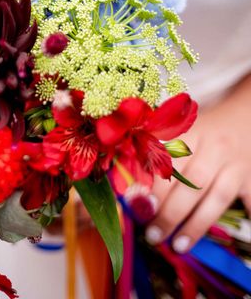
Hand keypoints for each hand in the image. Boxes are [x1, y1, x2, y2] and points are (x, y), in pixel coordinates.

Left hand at [146, 75, 250, 252]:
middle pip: (193, 182)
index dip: (152, 186)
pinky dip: (247, 219)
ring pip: (219, 196)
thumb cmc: (198, 130)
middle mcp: (214, 147)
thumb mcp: (173, 131)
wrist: (242, 117)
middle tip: (152, 234)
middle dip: (170, 211)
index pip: (168, 162)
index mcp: (188, 133)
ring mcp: (236, 164)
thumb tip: (123, 186)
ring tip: (178, 246)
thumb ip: (148, 153)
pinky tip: (228, 241)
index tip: (136, 206)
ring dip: (197, 224)